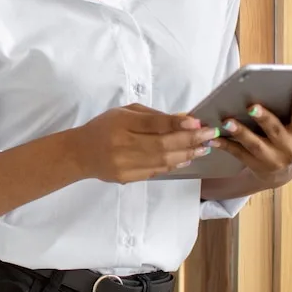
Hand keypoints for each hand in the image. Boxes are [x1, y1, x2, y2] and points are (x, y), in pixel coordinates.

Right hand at [71, 104, 221, 183]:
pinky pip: (157, 171)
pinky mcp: (129, 178)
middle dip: (190, 140)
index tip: (198, 122)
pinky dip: (175, 163)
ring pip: (163, 160)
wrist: (80, 153)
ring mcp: (126, 165)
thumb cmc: (103, 127)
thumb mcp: (123, 113)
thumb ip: (152, 116)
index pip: (153, 124)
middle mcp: (122, 145)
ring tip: (204, 147)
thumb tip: (183, 119)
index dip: (176, 124)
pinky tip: (187, 157)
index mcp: (120, 124)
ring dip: (187, 153)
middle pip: (162, 145)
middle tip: (211, 135)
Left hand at [212, 90, 291, 185]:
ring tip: (227, 121)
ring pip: (254, 144)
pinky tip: (212, 137)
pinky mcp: (254, 164)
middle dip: (263, 118)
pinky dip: (224, 144)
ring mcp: (271, 158)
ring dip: (240, 132)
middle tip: (251, 106)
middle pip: (275, 130)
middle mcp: (288, 149)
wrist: (283, 174)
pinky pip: (237, 153)